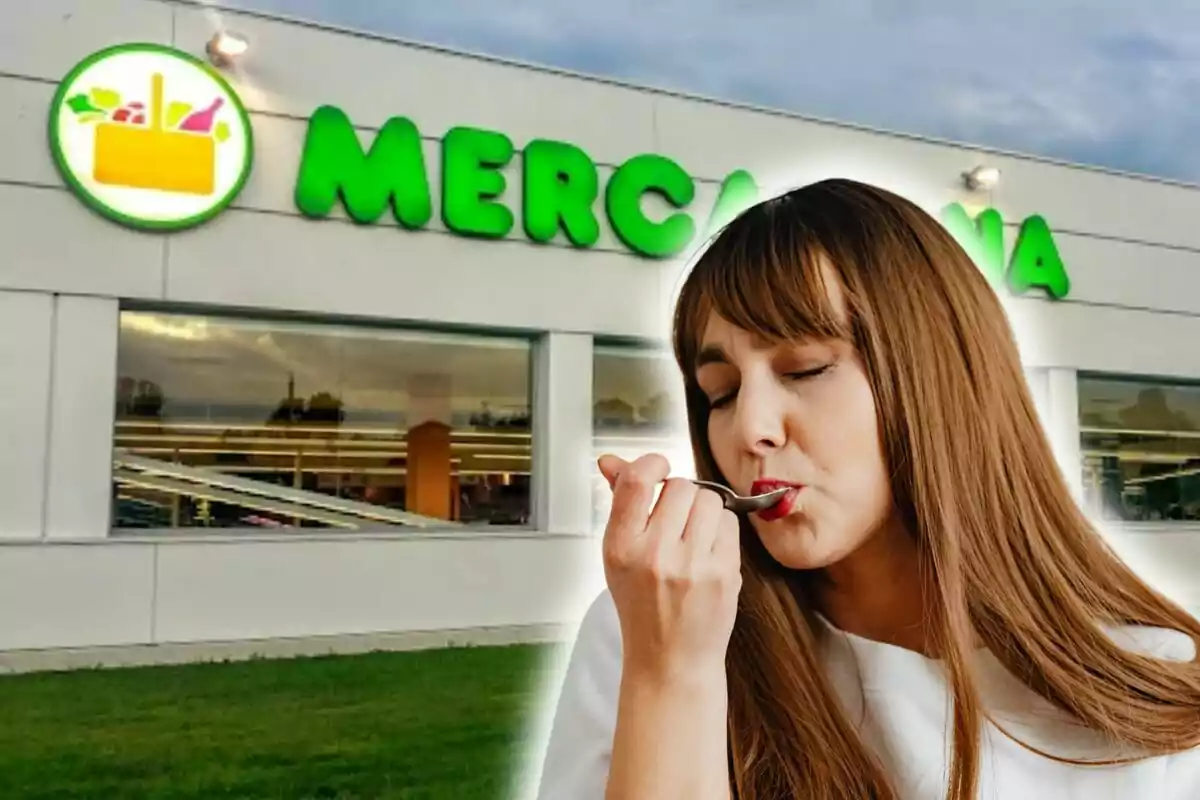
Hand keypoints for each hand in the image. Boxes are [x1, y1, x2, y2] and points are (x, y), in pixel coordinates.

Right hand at [598, 453, 741, 682]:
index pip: (636, 480)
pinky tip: (708, 552)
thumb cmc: (642, 607)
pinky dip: (721, 530)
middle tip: (675, 520)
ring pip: (710, 499)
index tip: (658, 468)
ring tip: (693, 536)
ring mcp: (692, 565)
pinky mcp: (723, 573)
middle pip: (681, 486)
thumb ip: (620, 504)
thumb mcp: (618, 556)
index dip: (651, 463)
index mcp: (620, 547)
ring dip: (704, 509)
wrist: (670, 661)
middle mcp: (654, 554)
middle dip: (681, 496)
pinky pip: (730, 522)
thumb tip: (612, 461)